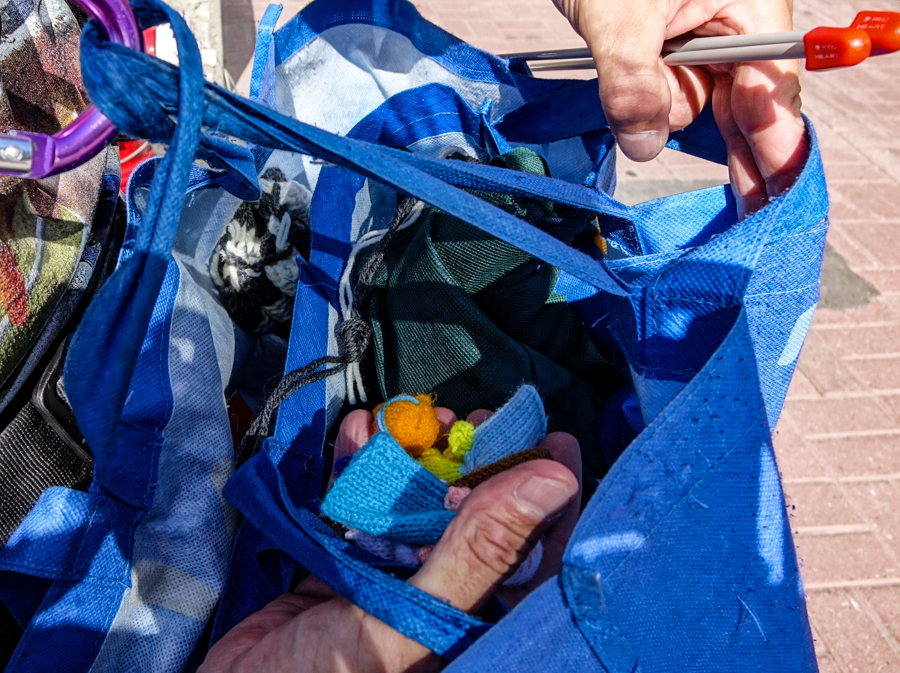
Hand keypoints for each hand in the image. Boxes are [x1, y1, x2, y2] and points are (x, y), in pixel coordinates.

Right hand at [200, 408, 580, 672]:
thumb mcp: (411, 623)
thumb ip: (478, 554)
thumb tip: (554, 482)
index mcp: (480, 621)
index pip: (539, 553)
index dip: (550, 494)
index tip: (551, 439)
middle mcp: (444, 597)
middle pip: (478, 516)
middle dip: (474, 461)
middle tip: (469, 421)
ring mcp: (392, 578)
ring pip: (418, 504)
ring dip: (413, 454)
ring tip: (410, 419)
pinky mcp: (344, 565)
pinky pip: (360, 506)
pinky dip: (357, 465)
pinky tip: (359, 431)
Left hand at [553, 0, 806, 217]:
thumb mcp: (617, 17)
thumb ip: (631, 82)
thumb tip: (644, 146)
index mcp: (749, 8)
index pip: (773, 90)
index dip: (776, 147)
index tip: (780, 195)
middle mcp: (736, 27)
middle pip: (748, 108)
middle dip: (745, 159)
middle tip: (756, 216)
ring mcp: (705, 40)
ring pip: (699, 104)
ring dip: (663, 109)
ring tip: (627, 62)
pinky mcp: (674, 49)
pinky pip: (673, 92)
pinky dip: (652, 104)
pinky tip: (633, 101)